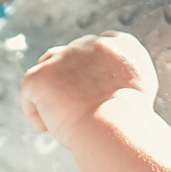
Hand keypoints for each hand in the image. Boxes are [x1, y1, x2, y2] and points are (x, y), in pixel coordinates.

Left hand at [21, 32, 158, 142]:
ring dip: (51, 91)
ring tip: (62, 117)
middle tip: (77, 110)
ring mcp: (63, 56)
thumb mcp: (140, 90)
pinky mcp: (40, 75)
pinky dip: (38, 115)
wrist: (115, 127)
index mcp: (122, 44)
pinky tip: (49, 128)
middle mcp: (92, 43)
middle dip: (69, 79)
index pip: (101, 47)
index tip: (94, 91)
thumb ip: (124, 77)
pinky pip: (30, 94)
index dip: (92, 69)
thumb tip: (105, 86)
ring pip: (47, 71)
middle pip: (71, 56)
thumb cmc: (130, 120)